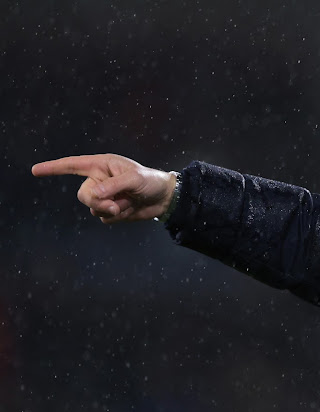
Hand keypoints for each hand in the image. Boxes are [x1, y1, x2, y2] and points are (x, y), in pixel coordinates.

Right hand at [31, 154, 176, 223]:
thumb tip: (95, 194)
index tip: (36, 170)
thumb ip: (114, 185)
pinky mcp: (110, 210)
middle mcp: (99, 180)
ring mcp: (104, 196)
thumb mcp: (134, 179)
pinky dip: (118, 216)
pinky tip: (130, 208)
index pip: (73, 165)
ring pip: (94, 209)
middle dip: (99, 203)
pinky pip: (105, 218)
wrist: (164, 198)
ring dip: (113, 209)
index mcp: (101, 165)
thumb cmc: (150, 181)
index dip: (54, 168)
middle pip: (84, 195)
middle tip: (117, 204)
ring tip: (129, 202)